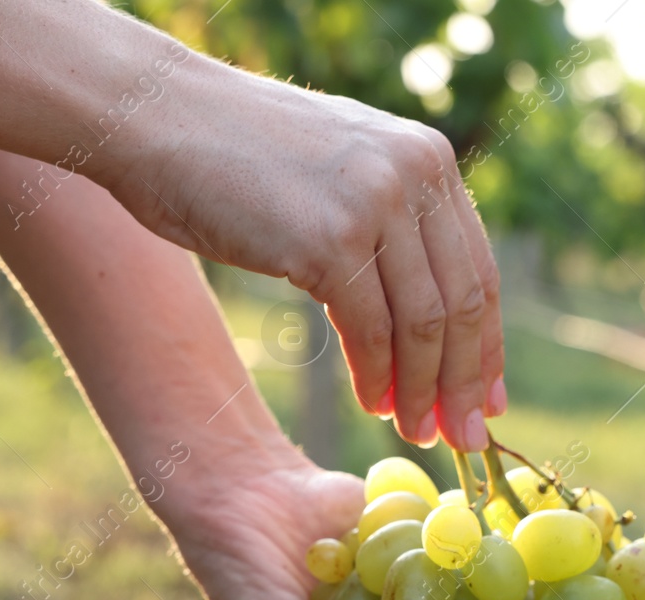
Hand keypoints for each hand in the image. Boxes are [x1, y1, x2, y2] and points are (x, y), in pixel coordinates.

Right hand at [104, 63, 505, 451]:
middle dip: (464, 382)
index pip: (478, 269)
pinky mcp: (329, 241)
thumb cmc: (238, 154)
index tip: (488, 399)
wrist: (156, 117)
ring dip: (421, 390)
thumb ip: (393, 218)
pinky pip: (371, 331)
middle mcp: (413, 174)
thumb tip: (434, 307)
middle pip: (463, 304)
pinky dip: (377, 378)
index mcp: (427, 157)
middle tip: (463, 437)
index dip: (486, 345)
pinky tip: (374, 404)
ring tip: (414, 430)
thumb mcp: (342, 169)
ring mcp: (374, 205)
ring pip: (423, 325)